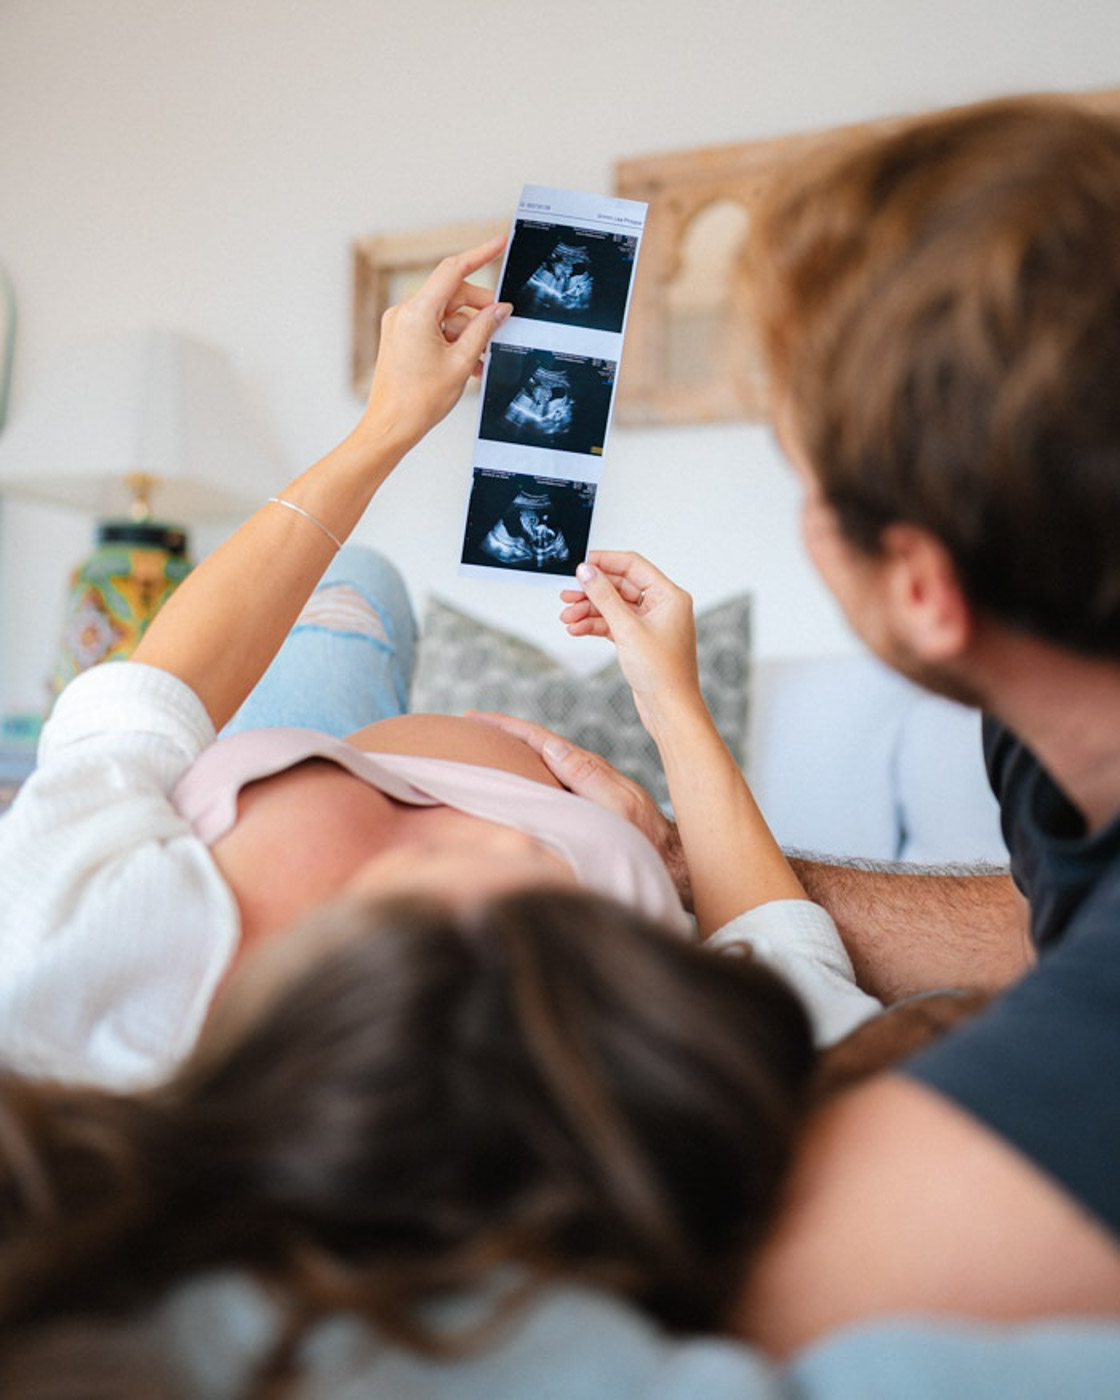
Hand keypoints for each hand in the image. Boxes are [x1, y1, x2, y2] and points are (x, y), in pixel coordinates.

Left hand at [361, 236, 510, 453]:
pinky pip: (435, 329)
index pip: (453, 270)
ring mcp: (401, 325)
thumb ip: (484, 330)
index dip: (480, 254)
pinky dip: (454, 341)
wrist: (390, 427)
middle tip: (502, 329)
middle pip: (453, 296)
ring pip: (447, 315)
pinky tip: (470, 363)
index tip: (500, 243)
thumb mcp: (462, 363)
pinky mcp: (402, 338)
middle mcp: (404, 313)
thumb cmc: (419, 401)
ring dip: (469, 334)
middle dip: (479, 311)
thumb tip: (501, 309)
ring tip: (484, 361)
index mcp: (417, 313)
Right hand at [467, 710, 692, 910]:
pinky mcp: (582, 806)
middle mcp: (582, 774)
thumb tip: (553, 747)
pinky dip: (523, 775)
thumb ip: (588, 776)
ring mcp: (581, 790)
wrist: (668, 860)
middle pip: (533, 746)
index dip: (505, 726)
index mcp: (586, 768)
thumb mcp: (617, 804)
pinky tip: (513, 781)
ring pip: (538, 763)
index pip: (538, 739)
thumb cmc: (646, 839)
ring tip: (481, 749)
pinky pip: (545, 783)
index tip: (474, 716)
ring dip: (509, 754)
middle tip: (467, 726)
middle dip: (500, 734)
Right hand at [558, 551, 700, 732]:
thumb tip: (587, 572)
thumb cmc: (662, 672)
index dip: (605, 562)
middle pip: (620, 586)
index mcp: (669, 596)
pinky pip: (614, 624)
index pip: (633, 566)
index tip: (580, 564)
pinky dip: (595, 626)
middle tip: (566, 594)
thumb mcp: (627, 628)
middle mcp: (662, 606)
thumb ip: (604, 597)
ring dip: (589, 610)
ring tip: (567, 617)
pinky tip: (576, 629)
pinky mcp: (640, 640)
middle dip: (591, 592)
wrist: (669, 709)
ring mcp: (650, 624)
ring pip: (614, 607)